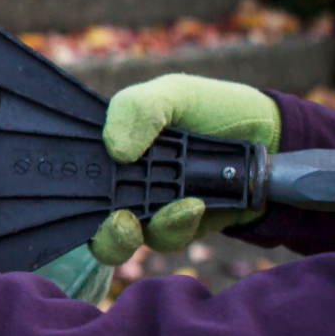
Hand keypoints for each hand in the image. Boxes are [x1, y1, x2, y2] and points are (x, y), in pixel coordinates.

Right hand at [89, 74, 281, 265]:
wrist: (272, 138)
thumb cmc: (215, 109)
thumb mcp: (174, 94)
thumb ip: (139, 109)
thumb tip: (115, 151)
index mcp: (110, 151)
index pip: (73, 174)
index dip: (62, 189)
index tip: (70, 195)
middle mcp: (121, 186)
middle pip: (89, 224)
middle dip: (103, 234)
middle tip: (120, 223)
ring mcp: (148, 210)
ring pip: (124, 241)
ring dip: (145, 232)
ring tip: (182, 208)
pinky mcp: (178, 228)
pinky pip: (165, 240)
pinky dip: (178, 227)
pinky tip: (197, 206)